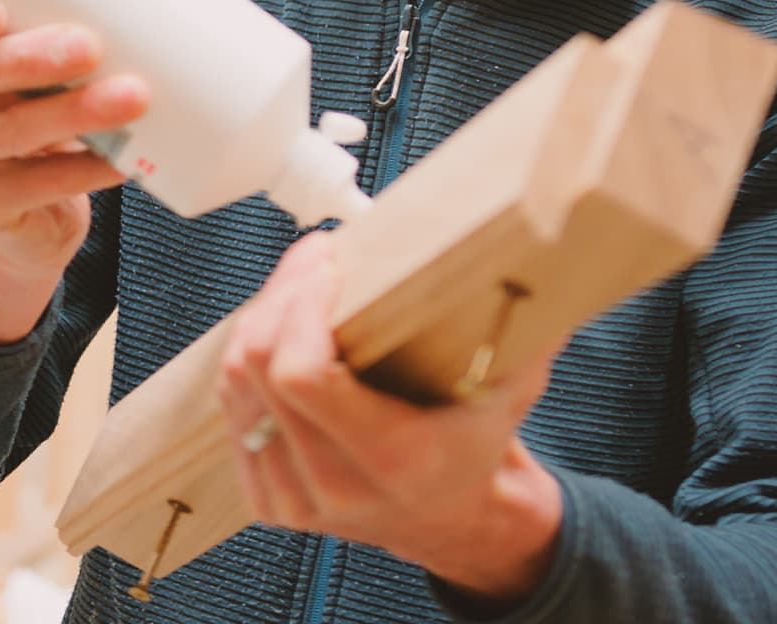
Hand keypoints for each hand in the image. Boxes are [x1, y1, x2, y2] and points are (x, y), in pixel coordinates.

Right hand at [0, 0, 153, 340]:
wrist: (24, 212)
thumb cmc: (30, 103)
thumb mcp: (38, 50)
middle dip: (27, 60)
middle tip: (89, 43)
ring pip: (7, 135)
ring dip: (73, 113)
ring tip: (132, 96)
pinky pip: (35, 190)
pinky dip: (86, 170)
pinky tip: (127, 159)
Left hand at [217, 233, 562, 605]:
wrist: (457, 519)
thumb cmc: (479, 445)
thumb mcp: (512, 389)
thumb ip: (527, 328)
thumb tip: (544, 257)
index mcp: (391, 459)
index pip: (301, 374)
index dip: (299, 305)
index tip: (327, 261)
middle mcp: (333, 485)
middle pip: (258, 367)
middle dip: (281, 293)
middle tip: (316, 258)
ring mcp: (293, 497)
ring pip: (236, 383)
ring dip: (262, 316)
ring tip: (301, 283)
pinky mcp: (267, 495)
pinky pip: (232, 407)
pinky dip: (248, 355)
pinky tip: (282, 325)